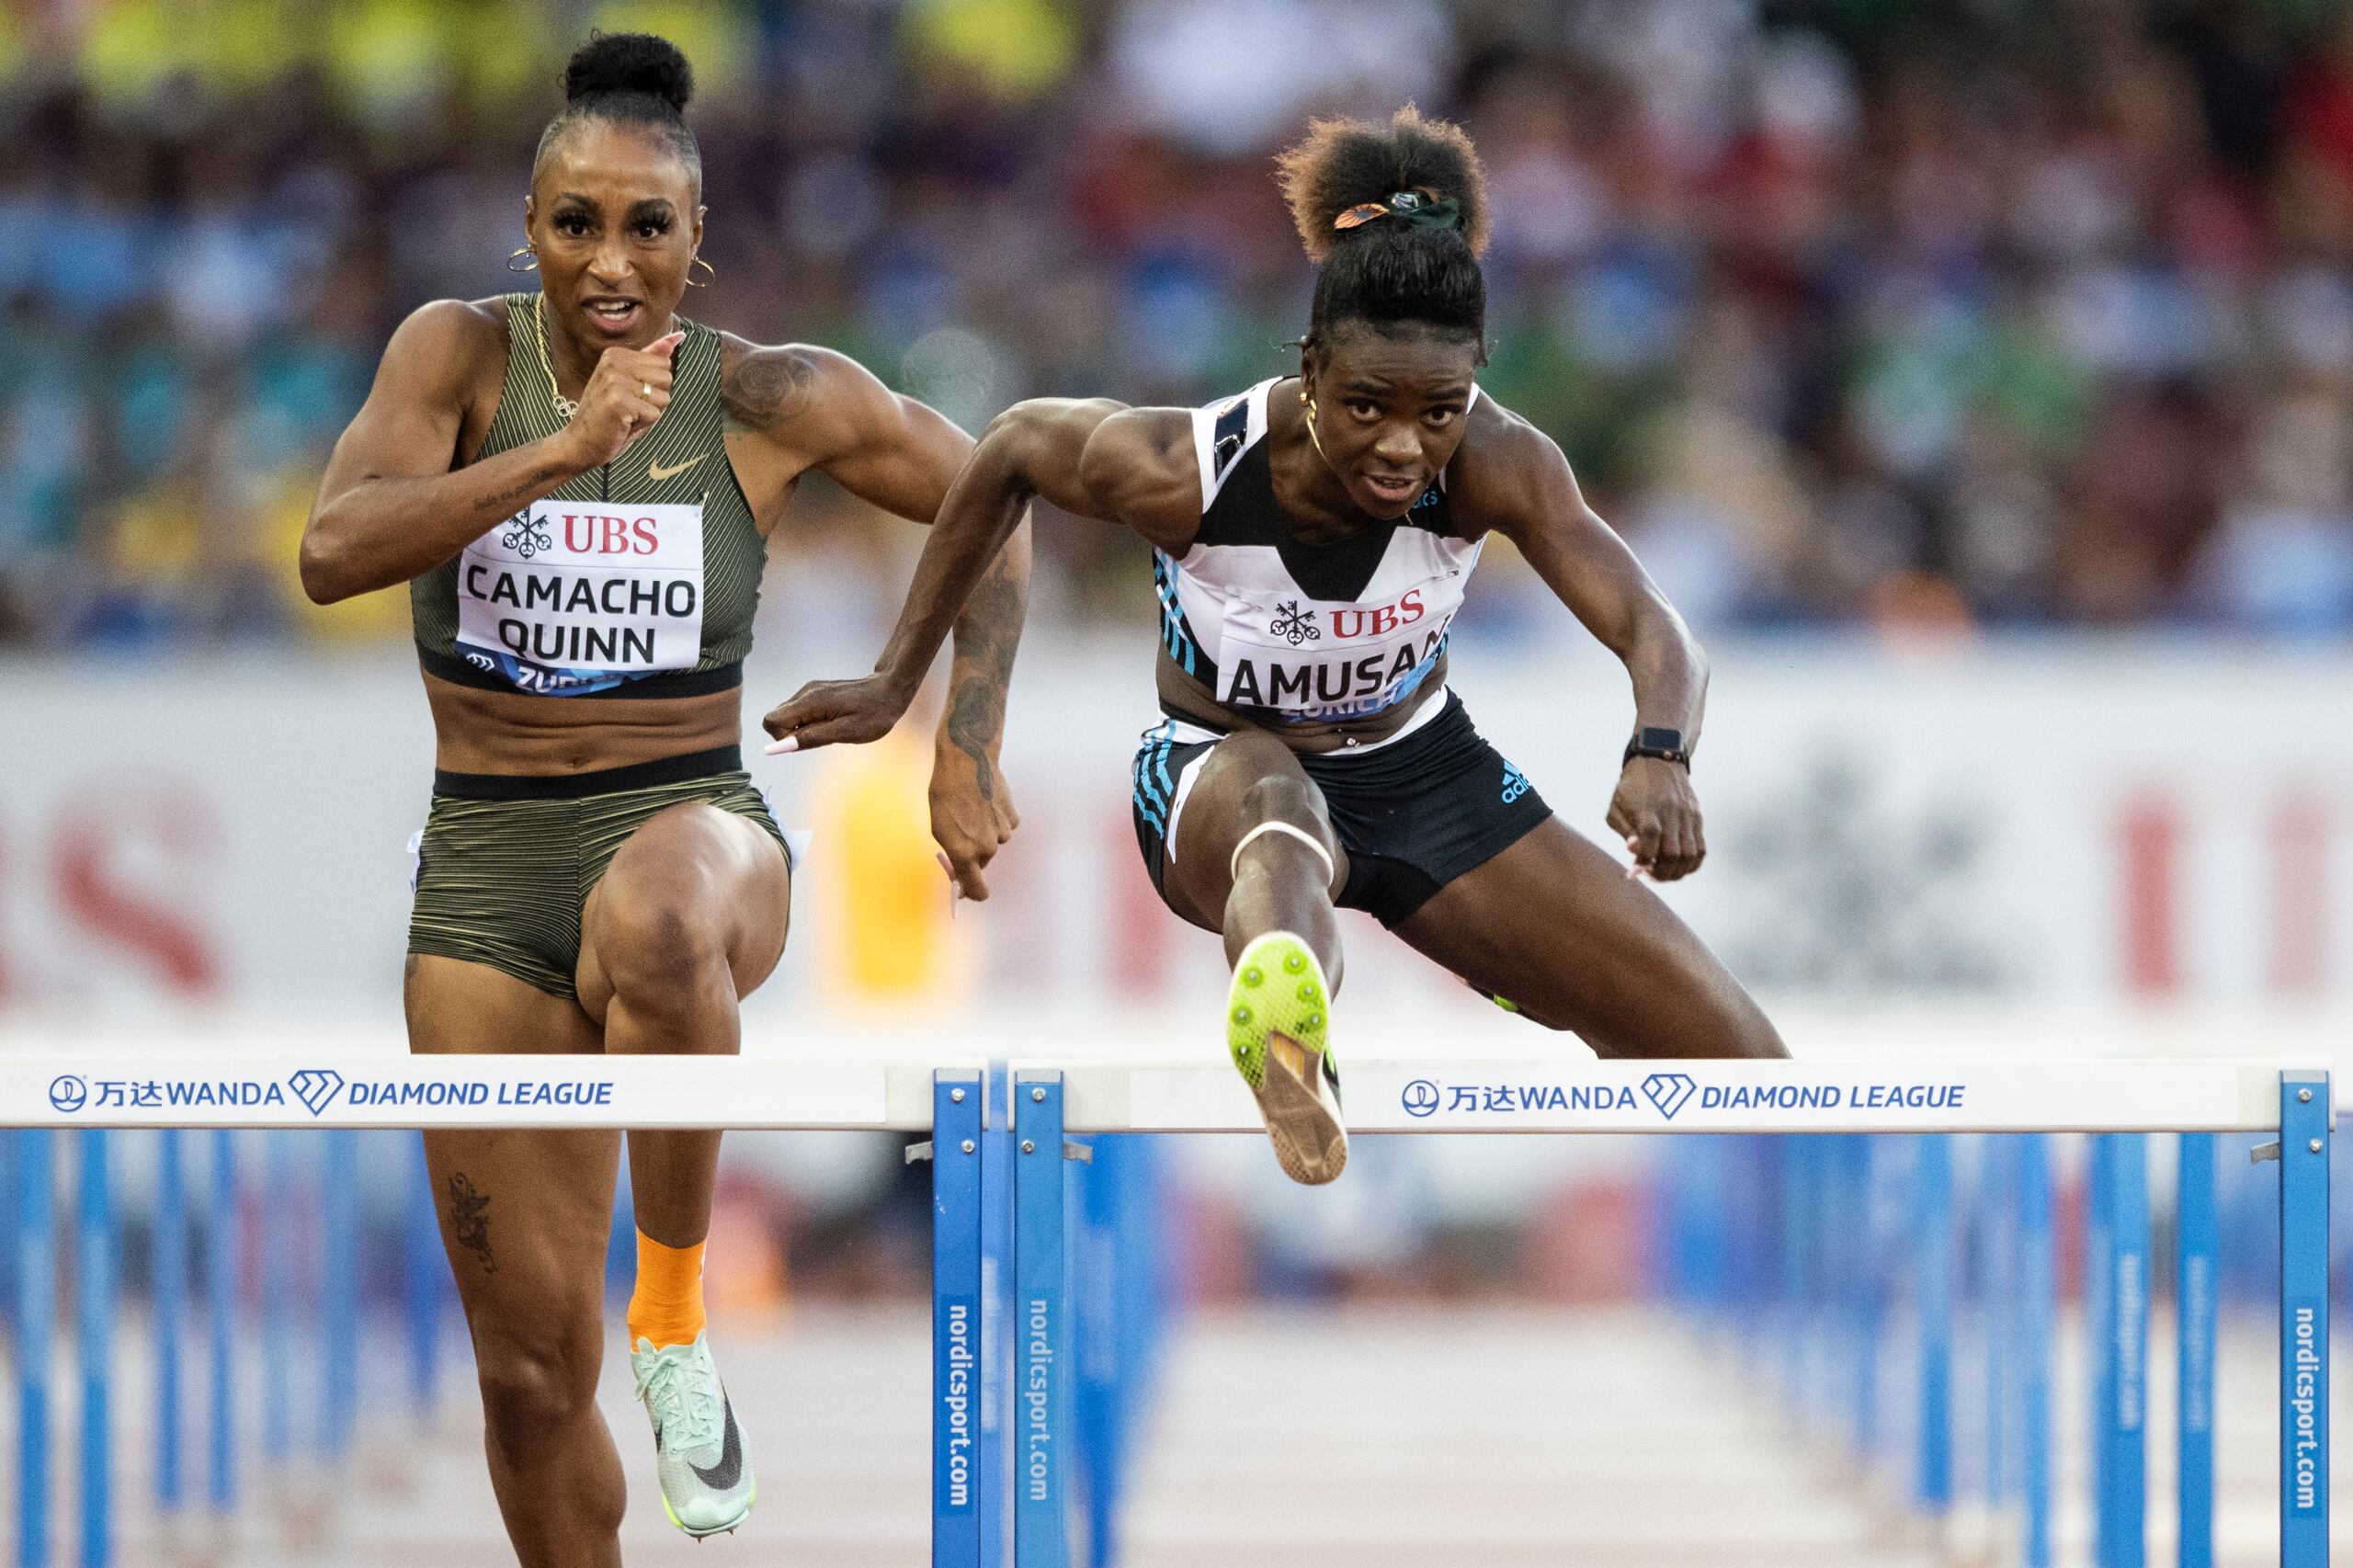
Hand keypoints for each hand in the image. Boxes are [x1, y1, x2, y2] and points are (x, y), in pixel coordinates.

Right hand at [555, 331, 683, 468]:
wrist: (580, 442)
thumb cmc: (608, 415)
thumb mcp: (630, 382)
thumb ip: (653, 358)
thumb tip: (679, 335)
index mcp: (616, 353)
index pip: (664, 364)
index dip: (653, 386)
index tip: (629, 395)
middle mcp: (614, 362)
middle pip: (667, 377)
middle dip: (655, 399)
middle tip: (629, 407)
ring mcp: (615, 380)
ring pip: (664, 396)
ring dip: (650, 412)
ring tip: (626, 415)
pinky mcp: (618, 401)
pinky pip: (655, 414)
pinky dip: (643, 425)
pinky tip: (623, 424)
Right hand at [762, 672, 915, 752]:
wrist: (891, 690)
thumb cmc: (874, 713)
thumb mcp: (846, 732)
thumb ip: (812, 738)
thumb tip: (783, 746)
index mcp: (810, 701)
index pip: (772, 721)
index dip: (782, 738)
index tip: (807, 742)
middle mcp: (806, 692)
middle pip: (777, 718)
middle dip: (793, 735)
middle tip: (824, 735)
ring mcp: (811, 691)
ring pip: (789, 716)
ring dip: (804, 729)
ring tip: (833, 728)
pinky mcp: (817, 693)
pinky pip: (802, 712)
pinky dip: (811, 723)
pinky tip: (834, 722)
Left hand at [929, 740, 1018, 900]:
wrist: (966, 763)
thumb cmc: (946, 794)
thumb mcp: (940, 828)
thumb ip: (952, 852)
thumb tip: (960, 869)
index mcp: (964, 854)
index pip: (977, 890)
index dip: (972, 893)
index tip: (967, 890)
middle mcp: (986, 848)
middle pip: (982, 862)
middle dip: (972, 853)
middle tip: (960, 832)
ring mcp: (1002, 833)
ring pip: (993, 842)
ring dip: (984, 833)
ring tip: (971, 810)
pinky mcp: (1012, 818)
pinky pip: (1003, 827)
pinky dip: (995, 819)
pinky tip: (985, 803)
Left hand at [1607, 757, 1705, 881]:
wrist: (1658, 760)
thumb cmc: (1631, 787)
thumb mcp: (1616, 807)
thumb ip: (1625, 831)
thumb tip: (1634, 851)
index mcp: (1647, 810)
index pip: (1649, 843)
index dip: (1642, 861)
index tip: (1635, 868)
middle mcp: (1670, 814)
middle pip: (1672, 854)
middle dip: (1660, 873)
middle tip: (1650, 875)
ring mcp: (1687, 816)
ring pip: (1690, 855)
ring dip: (1677, 872)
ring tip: (1664, 873)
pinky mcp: (1697, 818)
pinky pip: (1701, 849)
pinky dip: (1692, 864)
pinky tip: (1679, 867)